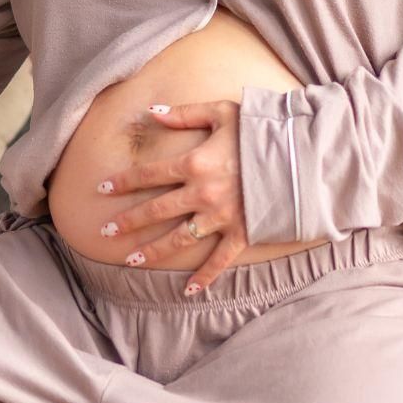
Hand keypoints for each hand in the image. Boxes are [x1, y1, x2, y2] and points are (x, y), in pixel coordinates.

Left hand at [96, 100, 249, 293]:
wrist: (301, 156)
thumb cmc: (260, 129)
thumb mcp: (221, 112)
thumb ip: (184, 113)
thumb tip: (151, 112)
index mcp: (195, 163)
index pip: (149, 175)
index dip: (123, 181)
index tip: (101, 188)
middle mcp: (202, 193)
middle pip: (156, 210)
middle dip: (128, 221)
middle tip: (105, 230)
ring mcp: (221, 217)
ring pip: (178, 239)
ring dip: (152, 250)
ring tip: (129, 261)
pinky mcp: (242, 234)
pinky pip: (219, 260)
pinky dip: (204, 277)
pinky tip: (188, 291)